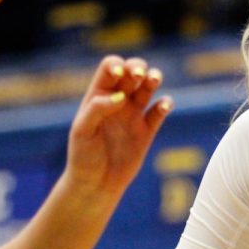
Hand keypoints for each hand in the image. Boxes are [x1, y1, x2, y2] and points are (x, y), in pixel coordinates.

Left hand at [65, 55, 170, 196]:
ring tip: (154, 79)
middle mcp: (118, 101)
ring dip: (154, 78)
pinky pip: (160, 111)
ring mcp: (134, 114)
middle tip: (138, 76)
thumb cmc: (83, 156)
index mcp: (98, 95)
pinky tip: (164, 105)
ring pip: (148, 87)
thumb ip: (98, 109)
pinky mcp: (147, 130)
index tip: (118, 75)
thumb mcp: (82, 130)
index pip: (109, 68)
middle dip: (138, 67)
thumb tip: (121, 97)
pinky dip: (165, 104)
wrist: (96, 184)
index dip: (117, 65)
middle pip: (132, 72)